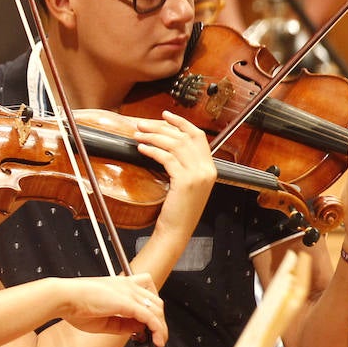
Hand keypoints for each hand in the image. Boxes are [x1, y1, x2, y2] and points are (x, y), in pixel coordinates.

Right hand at [58, 272, 167, 346]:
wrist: (64, 298)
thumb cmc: (75, 306)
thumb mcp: (104, 320)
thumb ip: (123, 325)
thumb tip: (140, 330)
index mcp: (120, 286)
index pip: (146, 294)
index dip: (152, 310)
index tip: (148, 326)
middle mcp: (127, 286)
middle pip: (156, 302)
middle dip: (159, 321)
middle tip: (156, 337)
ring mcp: (128, 292)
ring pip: (157, 309)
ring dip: (161, 327)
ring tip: (159, 342)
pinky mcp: (127, 302)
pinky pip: (150, 317)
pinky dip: (158, 329)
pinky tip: (158, 340)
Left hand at [129, 110, 214, 233]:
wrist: (177, 231)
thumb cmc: (176, 210)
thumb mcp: (184, 185)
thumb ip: (183, 166)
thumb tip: (165, 146)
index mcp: (209, 168)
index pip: (197, 136)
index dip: (181, 123)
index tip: (165, 115)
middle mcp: (207, 169)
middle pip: (184, 137)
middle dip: (161, 127)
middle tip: (142, 124)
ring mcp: (198, 175)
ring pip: (175, 145)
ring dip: (154, 136)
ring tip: (137, 134)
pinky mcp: (185, 181)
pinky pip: (167, 158)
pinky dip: (153, 150)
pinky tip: (141, 148)